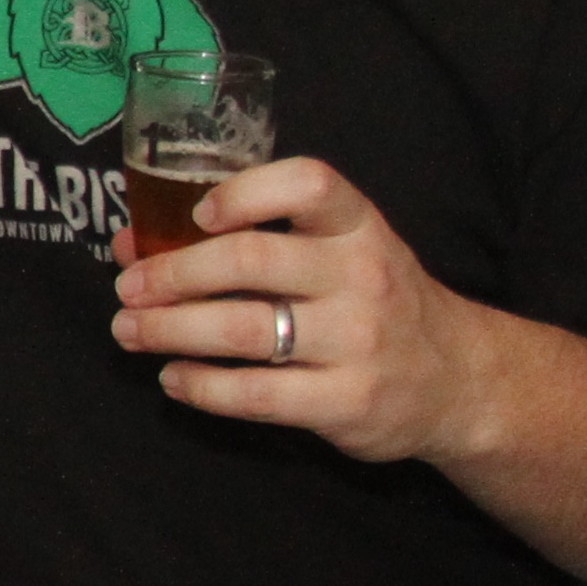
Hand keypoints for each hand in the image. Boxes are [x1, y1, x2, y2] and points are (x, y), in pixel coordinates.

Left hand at [109, 154, 513, 468]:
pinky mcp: (348, 400)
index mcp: (357, 226)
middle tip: (128, 289)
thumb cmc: (369, 301)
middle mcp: (363, 275)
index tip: (197, 213)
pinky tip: (173, 379)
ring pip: (243, 329)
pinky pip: (256, 393)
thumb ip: (246, 240)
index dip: (245, 192)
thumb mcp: (332, 255)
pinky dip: (201, 386)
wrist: (458, 378)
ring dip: (169, 330)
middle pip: (251, 260)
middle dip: (173, 274)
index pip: (308, 185)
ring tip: (129, 332)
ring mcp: (359, 340)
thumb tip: (133, 245)